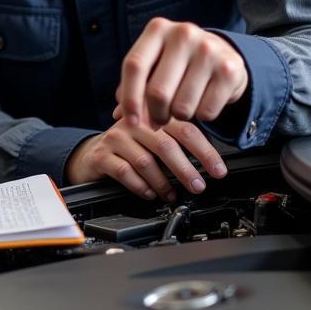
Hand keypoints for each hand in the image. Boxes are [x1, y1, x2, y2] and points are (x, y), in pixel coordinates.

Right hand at [66, 116, 227, 199]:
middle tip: (198, 186)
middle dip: (186, 170)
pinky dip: (140, 186)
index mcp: (153, 115)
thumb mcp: (154, 140)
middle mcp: (134, 123)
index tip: (218, 171)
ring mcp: (115, 138)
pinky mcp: (101, 155)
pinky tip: (149, 194)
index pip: (185, 130)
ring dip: (163, 183)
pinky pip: (124, 172)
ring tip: (172, 194)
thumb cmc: (131, 149)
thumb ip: (178, 143)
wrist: (91, 154)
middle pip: (166, 145)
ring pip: (145, 161)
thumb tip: (210, 166)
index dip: (205, 152)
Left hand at [117, 18, 247, 128]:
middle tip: (158, 121)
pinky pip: (206, 112)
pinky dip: (201, 116)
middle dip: (155, 115)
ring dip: (179, 117)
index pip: (134, 66)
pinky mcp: (231, 69)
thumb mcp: (153, 65)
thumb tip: (120, 115)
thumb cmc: (177, 64)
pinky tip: (203, 103)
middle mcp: (183, 34)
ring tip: (181, 108)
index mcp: (157, 29)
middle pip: (157, 92)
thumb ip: (133, 86)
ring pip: (182, 107)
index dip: (129, 98)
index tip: (130, 121)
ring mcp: (209, 50)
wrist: (222, 56)